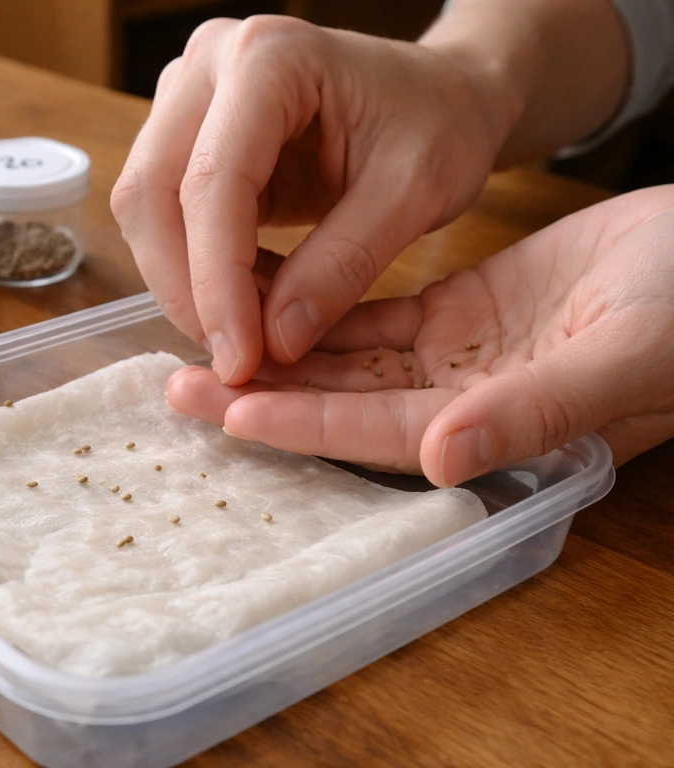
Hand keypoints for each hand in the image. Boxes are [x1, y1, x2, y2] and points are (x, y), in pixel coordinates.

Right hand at [111, 15, 513, 385]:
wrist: (441, 96)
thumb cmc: (441, 123)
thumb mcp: (416, 193)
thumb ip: (344, 264)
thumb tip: (275, 343)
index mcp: (270, 57)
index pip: (212, 181)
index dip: (216, 281)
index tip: (240, 359)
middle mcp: (210, 64)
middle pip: (151, 192)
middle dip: (185, 289)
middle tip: (233, 361)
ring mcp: (188, 98)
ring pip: (143, 208)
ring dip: (183, 284)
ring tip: (244, 336)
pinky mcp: (188, 137)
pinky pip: (164, 216)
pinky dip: (194, 271)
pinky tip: (241, 305)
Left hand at [166, 187, 673, 485]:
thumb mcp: (628, 354)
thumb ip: (539, 408)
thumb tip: (445, 455)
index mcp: (497, 425)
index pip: (380, 431)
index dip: (306, 423)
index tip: (232, 410)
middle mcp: (461, 401)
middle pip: (343, 402)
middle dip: (263, 393)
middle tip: (180, 384)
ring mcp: (454, 357)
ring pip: (348, 357)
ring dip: (278, 350)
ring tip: (203, 341)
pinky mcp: (457, 312)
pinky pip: (372, 312)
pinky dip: (320, 304)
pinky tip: (266, 293)